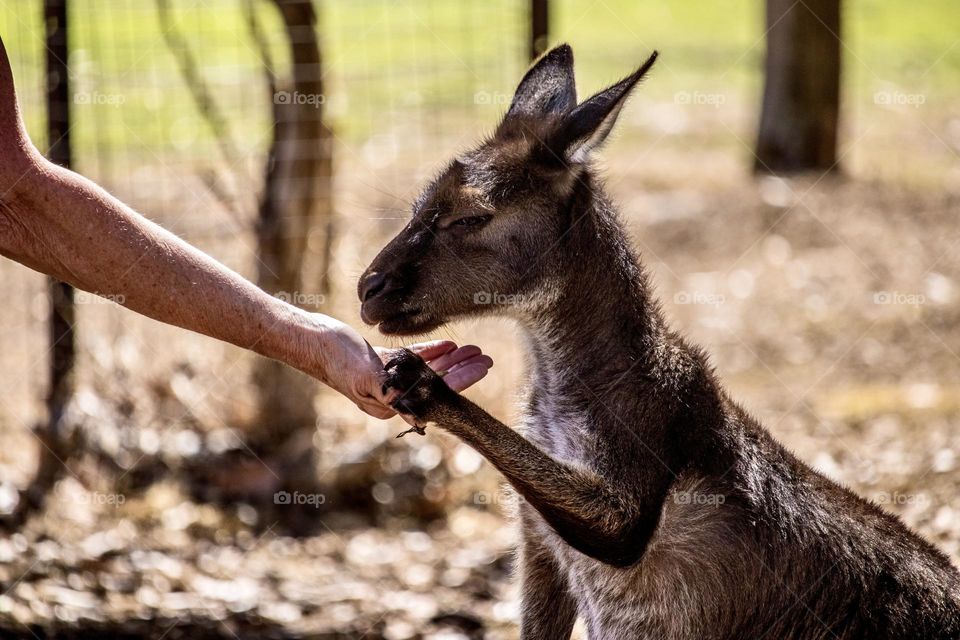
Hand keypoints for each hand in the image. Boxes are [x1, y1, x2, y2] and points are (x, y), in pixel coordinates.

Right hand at [308, 315, 491, 418]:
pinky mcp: (380, 365)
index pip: (433, 393)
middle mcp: (390, 395)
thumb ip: (391, 395)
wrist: (310, 341)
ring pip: (426, 370)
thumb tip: (418, 420)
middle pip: (435, 384)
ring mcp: (386, 380)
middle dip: (461, 371)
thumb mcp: (366, 376)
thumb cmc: (337, 358)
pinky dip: (430, 352)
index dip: (460, 380)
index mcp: (389, 404)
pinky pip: (411, 360)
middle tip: (487, 358)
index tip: (482, 368)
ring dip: (450, 360)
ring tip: (474, 349)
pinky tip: (447, 344)